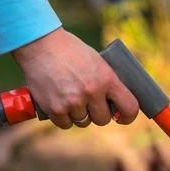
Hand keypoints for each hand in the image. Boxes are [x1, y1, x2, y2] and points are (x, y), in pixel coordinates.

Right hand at [11, 27, 138, 128]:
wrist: (40, 45)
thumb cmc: (70, 51)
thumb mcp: (96, 61)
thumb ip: (106, 81)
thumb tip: (116, 102)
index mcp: (107, 79)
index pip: (129, 107)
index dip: (128, 116)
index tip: (121, 117)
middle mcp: (92, 92)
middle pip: (103, 119)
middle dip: (98, 114)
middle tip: (90, 103)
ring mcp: (73, 102)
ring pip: (83, 122)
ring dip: (79, 115)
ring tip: (70, 98)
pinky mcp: (55, 109)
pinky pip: (66, 124)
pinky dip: (63, 117)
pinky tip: (60, 103)